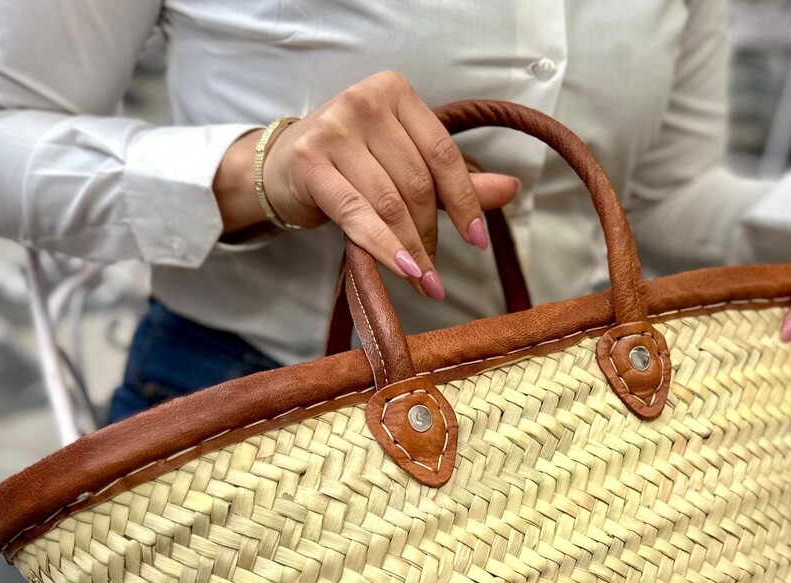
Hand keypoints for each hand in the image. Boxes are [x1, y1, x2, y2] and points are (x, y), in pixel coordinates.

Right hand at [228, 71, 519, 300]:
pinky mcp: (310, 163)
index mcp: (395, 92)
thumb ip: (454, 178)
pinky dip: (385, 248)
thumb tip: (510, 189)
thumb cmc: (350, 164)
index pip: (442, 153)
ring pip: (390, 204)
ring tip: (424, 282)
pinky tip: (404, 272)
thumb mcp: (403, 163)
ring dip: (411, 251)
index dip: (465, 202)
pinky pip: (358, 215)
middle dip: (431, 235)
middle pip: (416, 183)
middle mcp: (364, 102)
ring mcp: (334, 130)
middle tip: (435, 272)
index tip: (478, 242)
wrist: (280, 166)